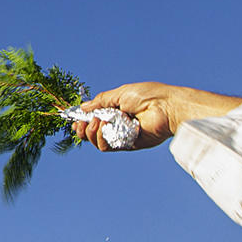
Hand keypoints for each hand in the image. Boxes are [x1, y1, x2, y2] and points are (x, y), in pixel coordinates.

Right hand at [74, 83, 241, 150]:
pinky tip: (104, 126)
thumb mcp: (120, 94)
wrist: (167, 107)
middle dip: (83, 129)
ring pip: (98, 142)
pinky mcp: (129, 145)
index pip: (94, 118)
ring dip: (91, 133)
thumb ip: (101, 101)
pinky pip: (109, 147)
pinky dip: (102, 138)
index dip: (83, 120)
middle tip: (82, 123)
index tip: (75, 118)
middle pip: (92, 133)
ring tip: (95, 123)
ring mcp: (123, 136)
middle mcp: (119, 124)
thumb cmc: (149, 96)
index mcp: (117, 110)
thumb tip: (83, 107)